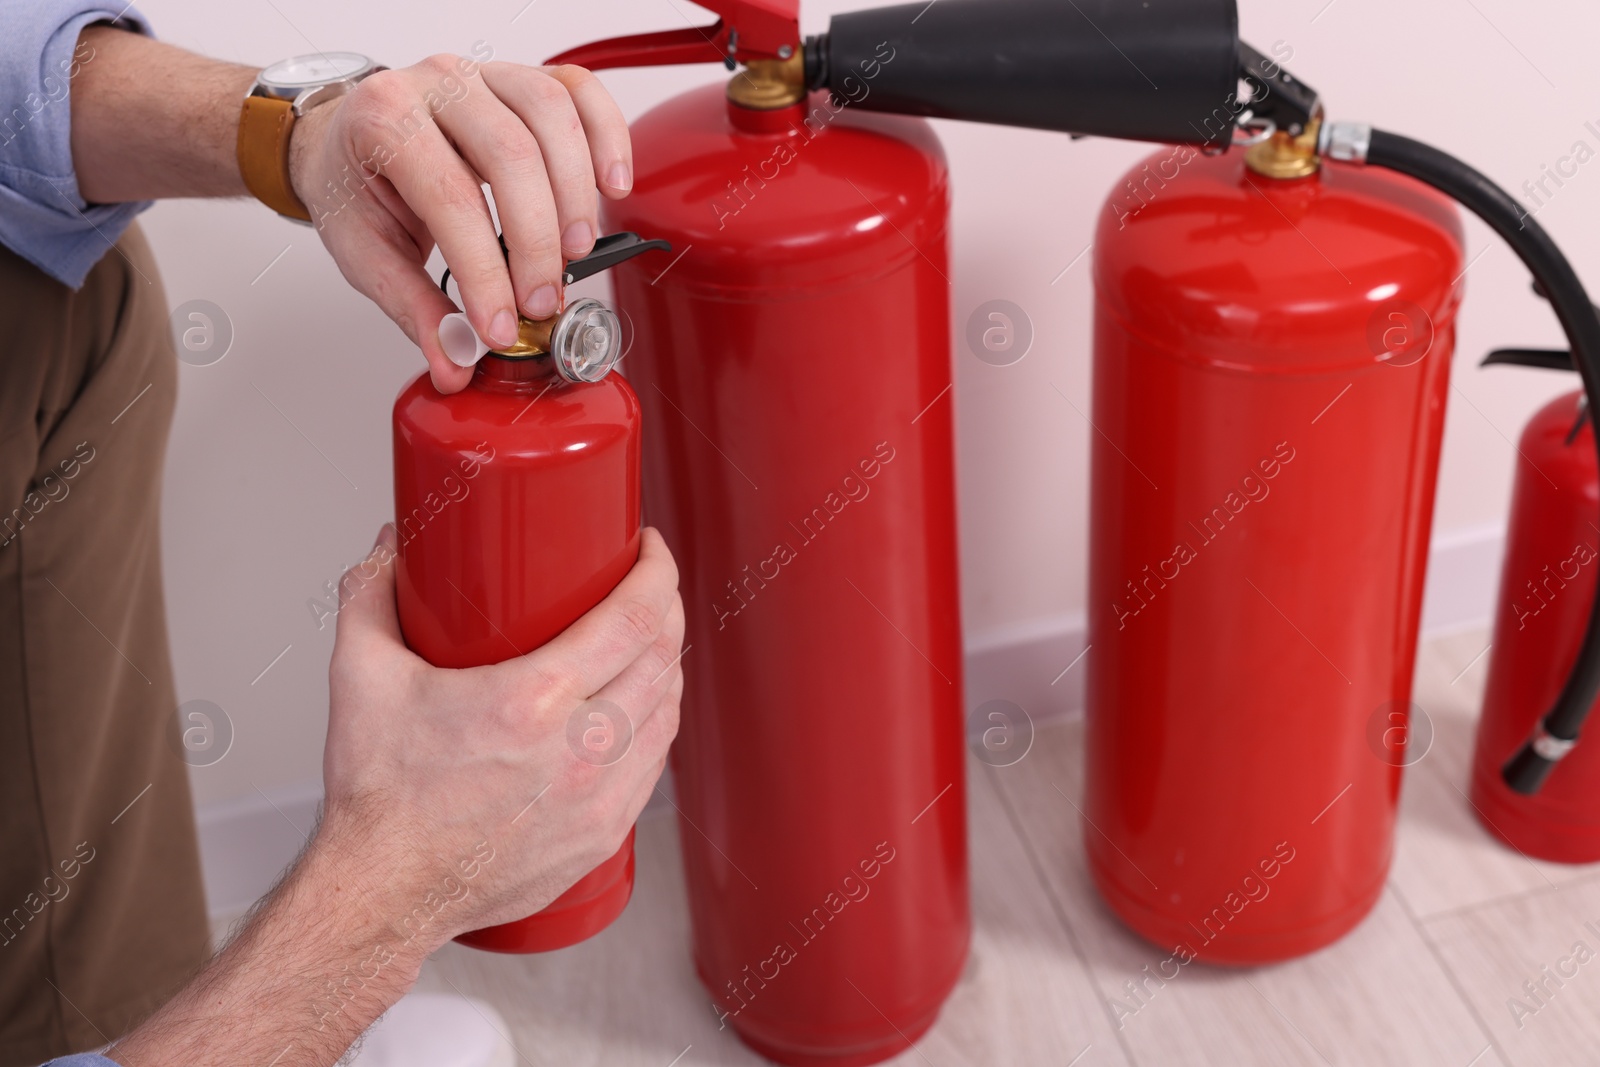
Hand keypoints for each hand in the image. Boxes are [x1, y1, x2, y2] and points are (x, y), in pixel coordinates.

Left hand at [287, 56, 632, 393]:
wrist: (347, 137)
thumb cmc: (357, 186)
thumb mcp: (365, 254)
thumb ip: (413, 308)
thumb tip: (456, 361)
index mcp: (383, 120)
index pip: (449, 197)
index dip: (485, 271)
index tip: (501, 327)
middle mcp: (435, 83)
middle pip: (510, 154)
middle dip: (537, 240)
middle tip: (541, 301)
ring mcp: (484, 74)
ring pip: (552, 114)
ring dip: (576, 193)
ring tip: (577, 252)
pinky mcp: (522, 78)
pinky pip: (579, 88)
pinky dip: (608, 136)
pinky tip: (612, 187)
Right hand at [320, 523, 682, 943]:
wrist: (382, 894)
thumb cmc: (379, 797)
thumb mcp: (361, 678)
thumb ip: (371, 597)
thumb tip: (390, 546)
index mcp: (531, 703)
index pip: (633, 619)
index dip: (656, 571)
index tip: (649, 549)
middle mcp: (578, 752)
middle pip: (662, 657)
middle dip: (666, 607)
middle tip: (646, 584)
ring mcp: (598, 799)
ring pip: (667, 710)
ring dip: (666, 663)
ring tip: (644, 638)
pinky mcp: (603, 835)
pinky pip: (654, 763)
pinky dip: (656, 722)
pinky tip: (642, 703)